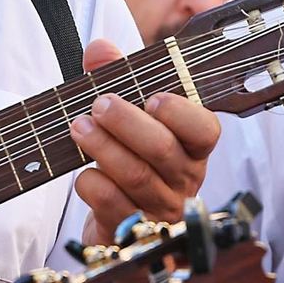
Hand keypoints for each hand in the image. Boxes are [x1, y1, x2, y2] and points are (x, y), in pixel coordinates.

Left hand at [71, 39, 219, 244]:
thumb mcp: (127, 115)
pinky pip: (112, 204)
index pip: (205, 129)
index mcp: (192, 148)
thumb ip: (116, 78)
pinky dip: (91, 183)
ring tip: (78, 127)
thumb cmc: (129, 157)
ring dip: (102, 147)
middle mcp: (183, 179)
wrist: (114, 220)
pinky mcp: (133, 233)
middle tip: (99, 104)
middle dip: (126, 122)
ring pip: (135, 176)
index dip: (180, 113)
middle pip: (162, 149)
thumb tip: (100, 49)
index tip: (152, 97)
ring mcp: (160, 209)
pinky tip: (82, 172)